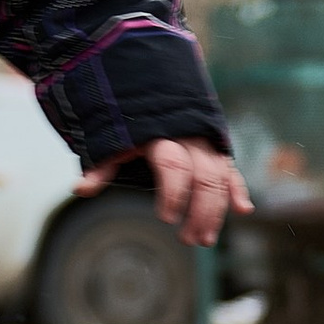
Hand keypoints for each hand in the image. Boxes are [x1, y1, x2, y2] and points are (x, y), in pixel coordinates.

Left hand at [77, 137, 250, 247]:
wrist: (153, 84)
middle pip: (203, 176)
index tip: (167, 218)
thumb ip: (102, 165)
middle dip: (199, 211)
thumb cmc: (129, 120)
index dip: (173, 192)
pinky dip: (237, 188)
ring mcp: (206, 143)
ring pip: (220, 177)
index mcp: (161, 135)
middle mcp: (190, 137)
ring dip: (217, 210)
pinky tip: (244, 210)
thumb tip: (80, 189)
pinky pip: (230, 169)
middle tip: (188, 239)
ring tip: (205, 239)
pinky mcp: (217, 149)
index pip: (173, 165)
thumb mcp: (112, 139)